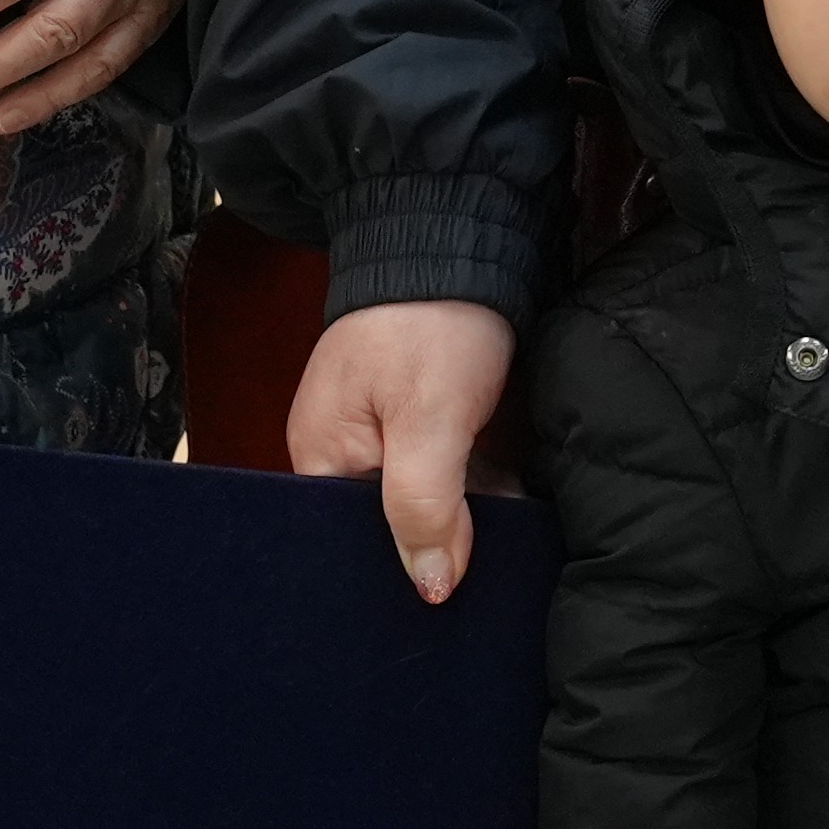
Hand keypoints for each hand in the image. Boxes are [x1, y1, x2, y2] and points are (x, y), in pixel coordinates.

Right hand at [294, 292, 519, 599]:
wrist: (459, 237)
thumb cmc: (433, 324)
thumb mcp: (429, 423)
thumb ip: (424, 507)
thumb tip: (429, 589)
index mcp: (321, 455)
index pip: (350, 542)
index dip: (400, 566)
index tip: (448, 591)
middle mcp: (342, 448)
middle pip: (386, 523)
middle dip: (436, 542)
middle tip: (488, 564)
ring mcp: (380, 427)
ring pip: (420, 496)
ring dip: (463, 514)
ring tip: (507, 536)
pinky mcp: (417, 410)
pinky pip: (439, 468)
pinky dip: (470, 483)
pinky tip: (507, 501)